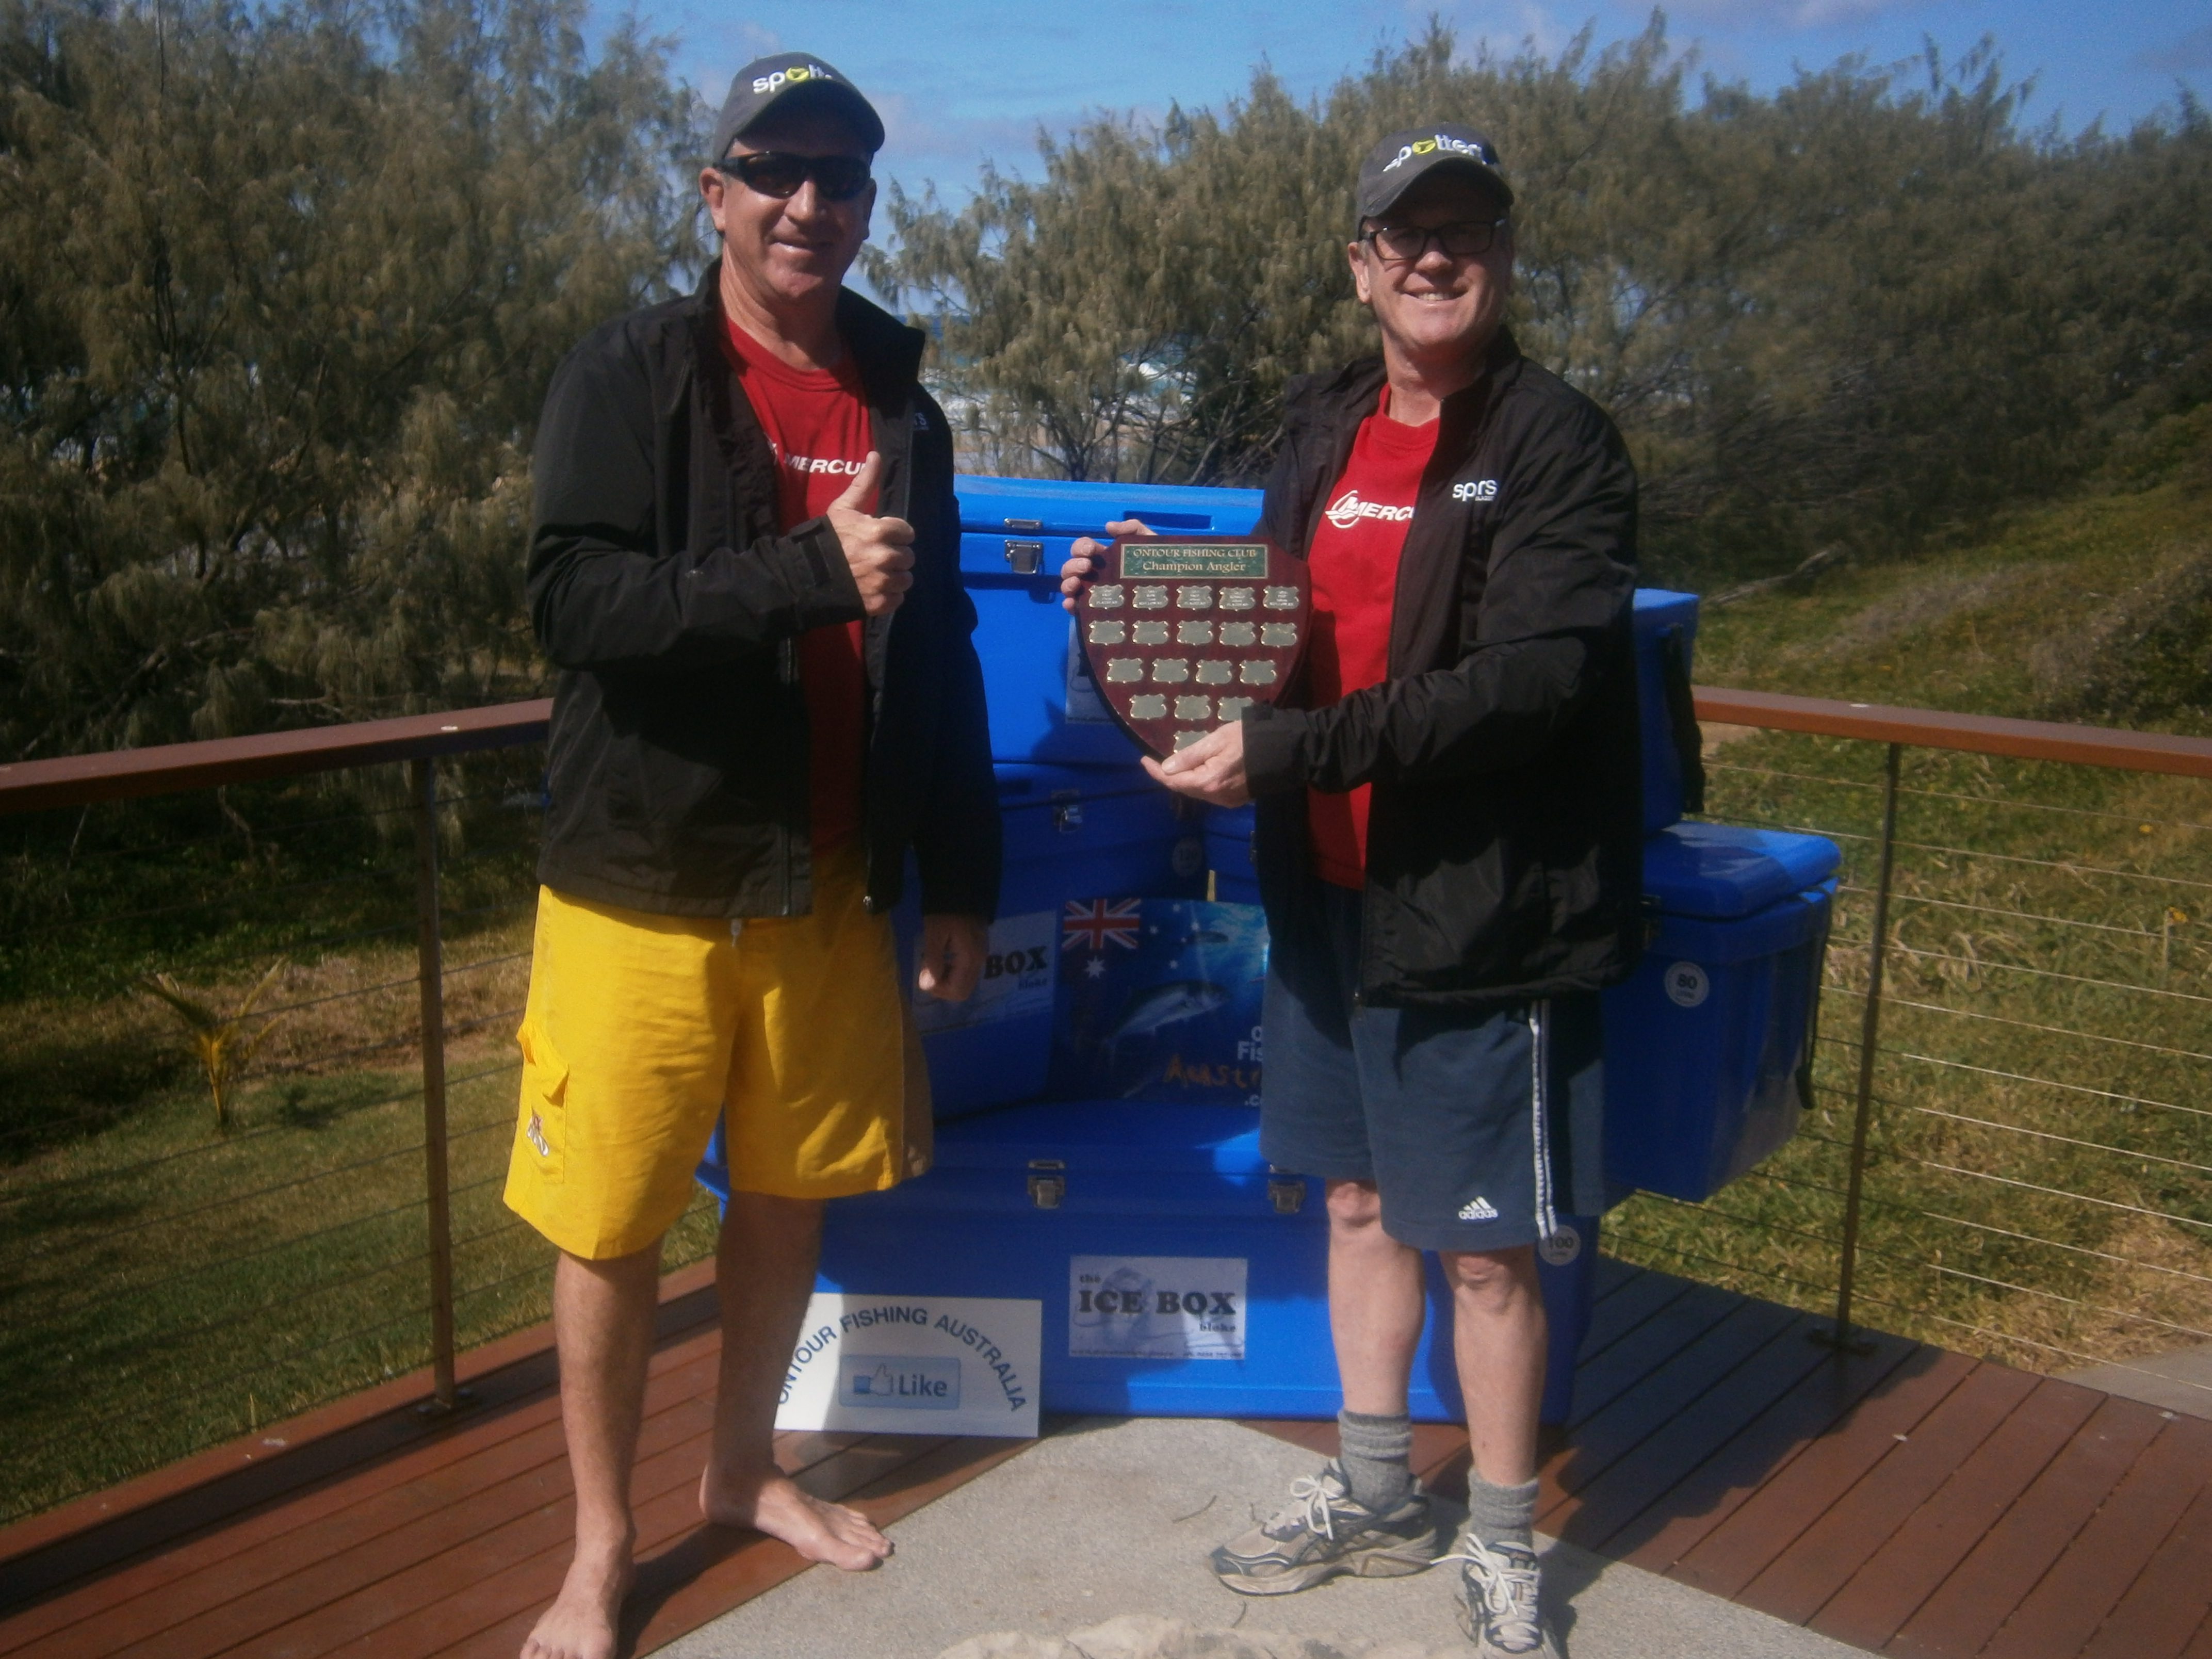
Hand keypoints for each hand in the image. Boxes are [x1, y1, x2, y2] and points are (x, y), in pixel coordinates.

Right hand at [827, 452, 915, 616]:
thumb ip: (864, 483)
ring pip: (905, 580)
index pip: (907, 533)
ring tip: (875, 574)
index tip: (881, 537)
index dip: (895, 535)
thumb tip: (876, 454)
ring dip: (894, 577)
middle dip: (895, 556)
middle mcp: (884, 557)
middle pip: (908, 557)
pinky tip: (872, 589)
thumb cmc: (826, 539)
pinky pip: (897, 600)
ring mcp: (882, 582)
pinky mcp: (878, 603)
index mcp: (879, 531)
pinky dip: (888, 596)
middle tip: (875, 556)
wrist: (804, 576)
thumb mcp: (843, 508)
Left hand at [916, 913, 988, 1001]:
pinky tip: (944, 960)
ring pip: (965, 984)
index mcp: (970, 959)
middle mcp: (979, 962)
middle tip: (928, 973)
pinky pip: (967, 973)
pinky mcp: (979, 952)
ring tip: (934, 965)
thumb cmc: (945, 913)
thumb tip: (927, 986)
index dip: (938, 990)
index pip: (957, 991)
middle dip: (943, 988)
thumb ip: (932, 961)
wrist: (963, 892)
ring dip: (947, 981)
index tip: (924, 975)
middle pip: (963, 992)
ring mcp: (981, 957)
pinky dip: (953, 973)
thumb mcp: (934, 934)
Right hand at [1059, 517, 1153, 612]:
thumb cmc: (1161, 568)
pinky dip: (1069, 604)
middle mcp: (1095, 575)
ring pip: (1069, 586)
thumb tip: (1108, 527)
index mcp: (1105, 558)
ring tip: (1076, 584)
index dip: (1082, 546)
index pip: (1084, 548)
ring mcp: (1094, 594)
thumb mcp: (1150, 543)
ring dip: (1067, 582)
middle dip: (1073, 564)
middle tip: (1086, 566)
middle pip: (1072, 567)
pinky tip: (1072, 604)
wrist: (1174, 598)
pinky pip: (1076, 608)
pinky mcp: (1095, 612)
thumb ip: (1134, 528)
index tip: (1091, 550)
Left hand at [1144, 720, 1249, 806]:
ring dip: (1185, 780)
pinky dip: (1200, 782)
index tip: (1143, 760)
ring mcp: (1228, 801)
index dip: (1156, 772)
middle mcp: (1216, 797)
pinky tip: (1198, 771)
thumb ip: (1190, 756)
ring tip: (1176, 765)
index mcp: (1209, 782)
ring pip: (1197, 792)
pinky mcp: (1236, 799)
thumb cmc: (1249, 739)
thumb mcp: (1216, 740)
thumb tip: (1166, 768)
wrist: (1283, 750)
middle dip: (1169, 776)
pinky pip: (1211, 792)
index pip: (1174, 781)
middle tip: (1157, 760)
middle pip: (1185, 789)